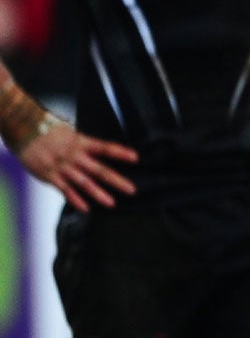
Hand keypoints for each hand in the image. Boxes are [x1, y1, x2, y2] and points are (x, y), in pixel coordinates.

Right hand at [19, 122, 136, 210]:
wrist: (24, 129)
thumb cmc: (50, 131)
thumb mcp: (71, 132)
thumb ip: (86, 144)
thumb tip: (104, 150)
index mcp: (81, 142)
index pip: (105, 147)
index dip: (120, 152)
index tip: (136, 158)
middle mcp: (74, 155)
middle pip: (99, 169)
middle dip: (116, 180)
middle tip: (132, 190)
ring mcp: (62, 166)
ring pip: (83, 182)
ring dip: (98, 193)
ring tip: (112, 203)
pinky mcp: (49, 175)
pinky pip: (64, 189)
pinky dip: (75, 199)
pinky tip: (86, 208)